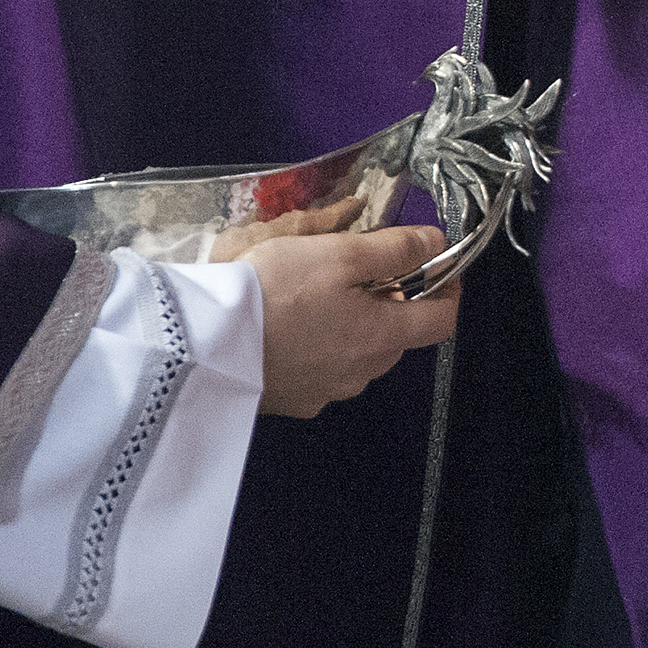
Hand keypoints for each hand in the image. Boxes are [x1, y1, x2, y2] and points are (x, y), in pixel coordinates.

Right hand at [240, 225, 460, 418]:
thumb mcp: (340, 253)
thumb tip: (437, 244)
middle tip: (361, 272)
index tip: (435, 267)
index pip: (443, 321)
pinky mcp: (291, 402)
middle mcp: (361, 374)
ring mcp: (325, 393)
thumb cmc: (275, 291)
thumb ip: (396, 249)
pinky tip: (291, 328)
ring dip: (355, 327)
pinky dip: (321, 349)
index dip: (448, 290)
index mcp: (382, 337)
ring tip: (318, 297)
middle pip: (399, 337)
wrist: (199, 342)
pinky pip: (323, 372)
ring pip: (361, 355)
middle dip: (392, 304)